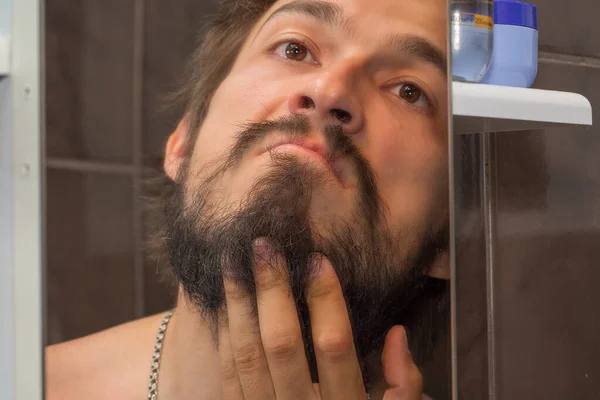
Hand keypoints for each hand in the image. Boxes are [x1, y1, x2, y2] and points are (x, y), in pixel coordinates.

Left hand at [218, 238, 423, 399]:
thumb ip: (402, 387)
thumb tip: (397, 335)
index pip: (335, 346)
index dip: (326, 299)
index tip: (317, 258)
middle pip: (282, 344)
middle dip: (272, 290)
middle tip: (264, 245)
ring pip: (246, 354)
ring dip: (238, 304)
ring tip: (232, 260)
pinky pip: (228, 375)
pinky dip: (224, 335)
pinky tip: (222, 302)